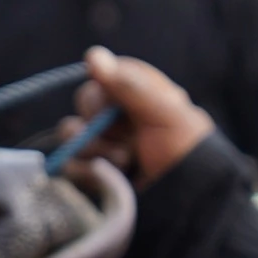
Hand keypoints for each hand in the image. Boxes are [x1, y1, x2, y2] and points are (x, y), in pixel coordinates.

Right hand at [80, 48, 215, 185]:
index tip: (115, 105)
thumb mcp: (164, 113)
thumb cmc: (185, 152)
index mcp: (139, 93)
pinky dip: (84, 171)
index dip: (104, 89)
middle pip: (84, 102)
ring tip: (125, 163)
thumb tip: (92, 54)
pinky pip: (69, 163)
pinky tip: (108, 178)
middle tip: (128, 139)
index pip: (104, 74)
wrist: (188, 202)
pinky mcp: (93, 172)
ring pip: (71, 133)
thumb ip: (128, 85)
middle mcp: (119, 115)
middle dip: (100, 123)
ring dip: (96, 148)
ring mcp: (104, 144)